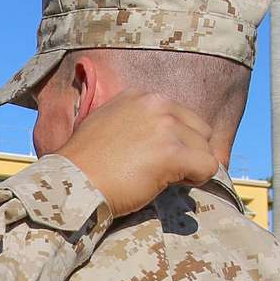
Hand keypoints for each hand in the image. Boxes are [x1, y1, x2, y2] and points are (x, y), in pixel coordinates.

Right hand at [58, 90, 217, 216]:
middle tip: (164, 171)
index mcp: (139, 96)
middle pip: (199, 130)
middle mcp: (155, 104)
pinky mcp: (172, 153)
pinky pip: (208, 166)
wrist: (71, 184)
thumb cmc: (84, 165)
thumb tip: (157, 140)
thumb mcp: (107, 125)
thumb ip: (135, 124)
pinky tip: (173, 184)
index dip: (176, 140)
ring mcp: (165, 127)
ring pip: (205, 149)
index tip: (157, 157)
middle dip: (189, 151)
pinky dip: (198, 179)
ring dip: (191, 167)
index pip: (180, 115)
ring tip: (162, 179)